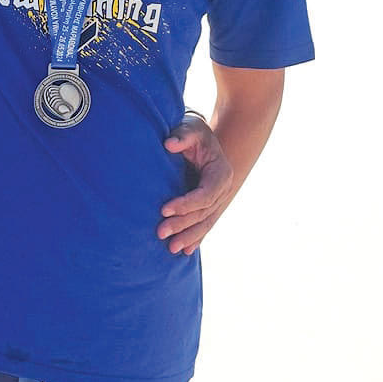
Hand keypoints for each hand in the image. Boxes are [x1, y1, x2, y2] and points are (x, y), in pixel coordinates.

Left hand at [157, 113, 235, 255]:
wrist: (201, 140)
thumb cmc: (193, 133)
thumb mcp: (190, 129)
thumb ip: (182, 136)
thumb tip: (170, 144)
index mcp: (221, 173)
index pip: (205, 194)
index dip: (186, 204)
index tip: (163, 209)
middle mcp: (222, 189)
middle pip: (204, 212)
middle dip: (183, 224)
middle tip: (160, 232)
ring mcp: (217, 200)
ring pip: (205, 223)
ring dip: (189, 237)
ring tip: (171, 248)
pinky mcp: (209, 206)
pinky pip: (204, 225)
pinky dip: (195, 238)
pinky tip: (185, 251)